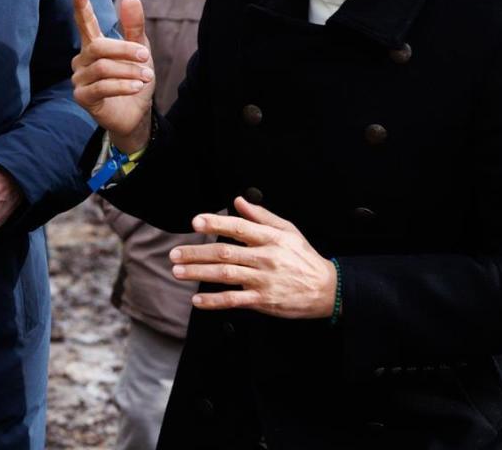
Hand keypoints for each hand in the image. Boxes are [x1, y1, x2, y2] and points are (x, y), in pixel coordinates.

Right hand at [69, 0, 153, 151]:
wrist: (136, 114)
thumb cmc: (134, 78)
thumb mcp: (140, 51)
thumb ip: (134, 27)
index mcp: (94, 45)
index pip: (85, 23)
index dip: (82, 6)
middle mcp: (82, 60)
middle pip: (99, 47)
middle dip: (125, 50)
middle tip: (146, 56)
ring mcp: (79, 79)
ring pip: (103, 67)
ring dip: (129, 71)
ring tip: (146, 76)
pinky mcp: (81, 97)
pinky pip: (101, 87)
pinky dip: (122, 85)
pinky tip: (136, 87)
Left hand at [169, 196, 338, 319]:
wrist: (327, 289)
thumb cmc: (304, 258)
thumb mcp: (288, 231)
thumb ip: (261, 216)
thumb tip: (239, 201)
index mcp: (271, 238)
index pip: (239, 227)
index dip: (216, 223)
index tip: (196, 222)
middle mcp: (265, 258)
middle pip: (225, 253)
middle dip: (196, 253)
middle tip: (174, 253)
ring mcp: (264, 280)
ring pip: (225, 275)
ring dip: (198, 274)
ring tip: (178, 271)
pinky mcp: (264, 301)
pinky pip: (234, 300)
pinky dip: (214, 301)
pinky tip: (197, 300)